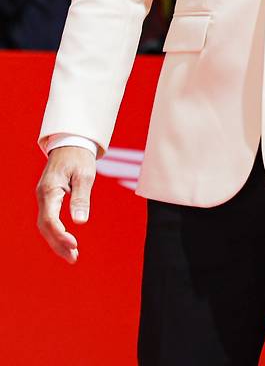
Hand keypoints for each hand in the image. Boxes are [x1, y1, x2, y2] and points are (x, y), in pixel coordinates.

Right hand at [36, 146, 95, 263]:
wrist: (71, 142)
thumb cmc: (79, 157)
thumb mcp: (84, 175)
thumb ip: (81, 198)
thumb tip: (80, 222)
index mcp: (49, 189)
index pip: (50, 219)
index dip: (60, 235)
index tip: (74, 244)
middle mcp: (42, 195)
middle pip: (45, 227)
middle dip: (58, 244)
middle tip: (74, 258)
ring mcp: (44, 197)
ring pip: (45, 226)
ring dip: (57, 242)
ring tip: (73, 256)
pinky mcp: (48, 198)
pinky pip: (49, 219)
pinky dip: (57, 233)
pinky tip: (68, 242)